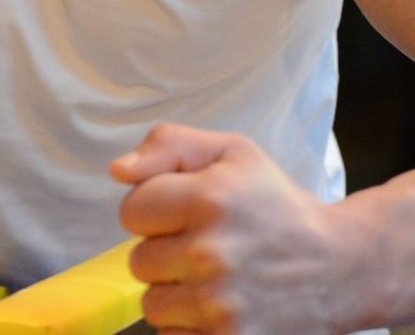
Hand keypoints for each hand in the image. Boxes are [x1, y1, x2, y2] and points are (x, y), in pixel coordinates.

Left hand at [112, 123, 369, 333]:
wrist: (344, 267)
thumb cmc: (277, 205)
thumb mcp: (231, 153)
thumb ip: (168, 146)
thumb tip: (118, 170)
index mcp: (208, 199)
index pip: (130, 212)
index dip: (154, 212)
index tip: (187, 214)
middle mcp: (212, 254)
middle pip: (138, 262)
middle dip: (166, 254)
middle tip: (208, 248)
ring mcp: (221, 305)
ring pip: (153, 304)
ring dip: (177, 294)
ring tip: (216, 279)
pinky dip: (192, 325)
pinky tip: (222, 306)